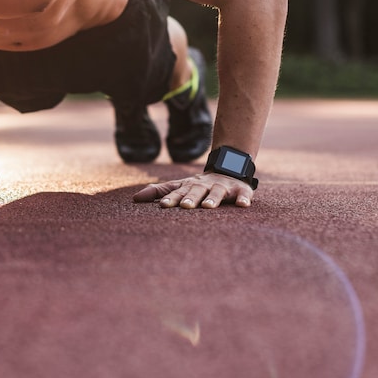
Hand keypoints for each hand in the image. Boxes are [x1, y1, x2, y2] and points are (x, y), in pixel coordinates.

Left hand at [133, 172, 254, 208]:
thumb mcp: (180, 186)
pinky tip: (243, 205)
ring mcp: (223, 187)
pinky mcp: (240, 190)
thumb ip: (159, 192)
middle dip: (190, 198)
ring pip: (218, 192)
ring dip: (213, 198)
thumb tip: (134, 199)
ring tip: (208, 207)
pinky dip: (243, 199)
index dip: (171, 198)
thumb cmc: (199, 186)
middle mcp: (205, 186)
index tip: (163, 205)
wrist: (229, 171)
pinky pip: (243, 194)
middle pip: (197, 191)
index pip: (178, 192)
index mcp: (190, 186)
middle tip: (185, 206)